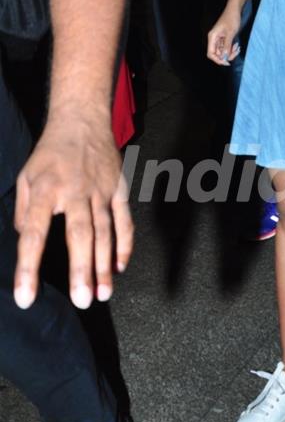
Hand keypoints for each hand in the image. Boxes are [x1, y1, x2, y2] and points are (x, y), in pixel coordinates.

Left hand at [13, 106, 132, 309]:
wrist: (82, 120)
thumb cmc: (50, 152)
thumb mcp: (25, 176)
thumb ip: (22, 211)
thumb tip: (24, 240)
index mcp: (45, 190)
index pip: (33, 234)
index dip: (28, 268)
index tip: (25, 297)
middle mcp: (75, 192)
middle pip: (79, 235)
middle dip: (82, 270)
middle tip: (82, 301)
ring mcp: (100, 190)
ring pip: (105, 232)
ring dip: (104, 264)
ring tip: (102, 294)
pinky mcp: (118, 188)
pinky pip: (124, 220)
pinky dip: (124, 244)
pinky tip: (119, 266)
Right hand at [207, 3, 242, 64]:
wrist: (235, 9)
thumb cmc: (231, 18)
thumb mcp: (231, 33)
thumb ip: (227, 45)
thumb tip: (224, 57)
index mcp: (212, 37)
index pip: (211, 53)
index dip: (217, 60)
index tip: (227, 62)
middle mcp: (214, 39)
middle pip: (218, 54)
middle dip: (227, 55)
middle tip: (235, 52)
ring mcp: (219, 39)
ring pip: (223, 51)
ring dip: (230, 52)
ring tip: (237, 47)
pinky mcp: (224, 38)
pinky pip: (226, 47)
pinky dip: (231, 48)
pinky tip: (237, 45)